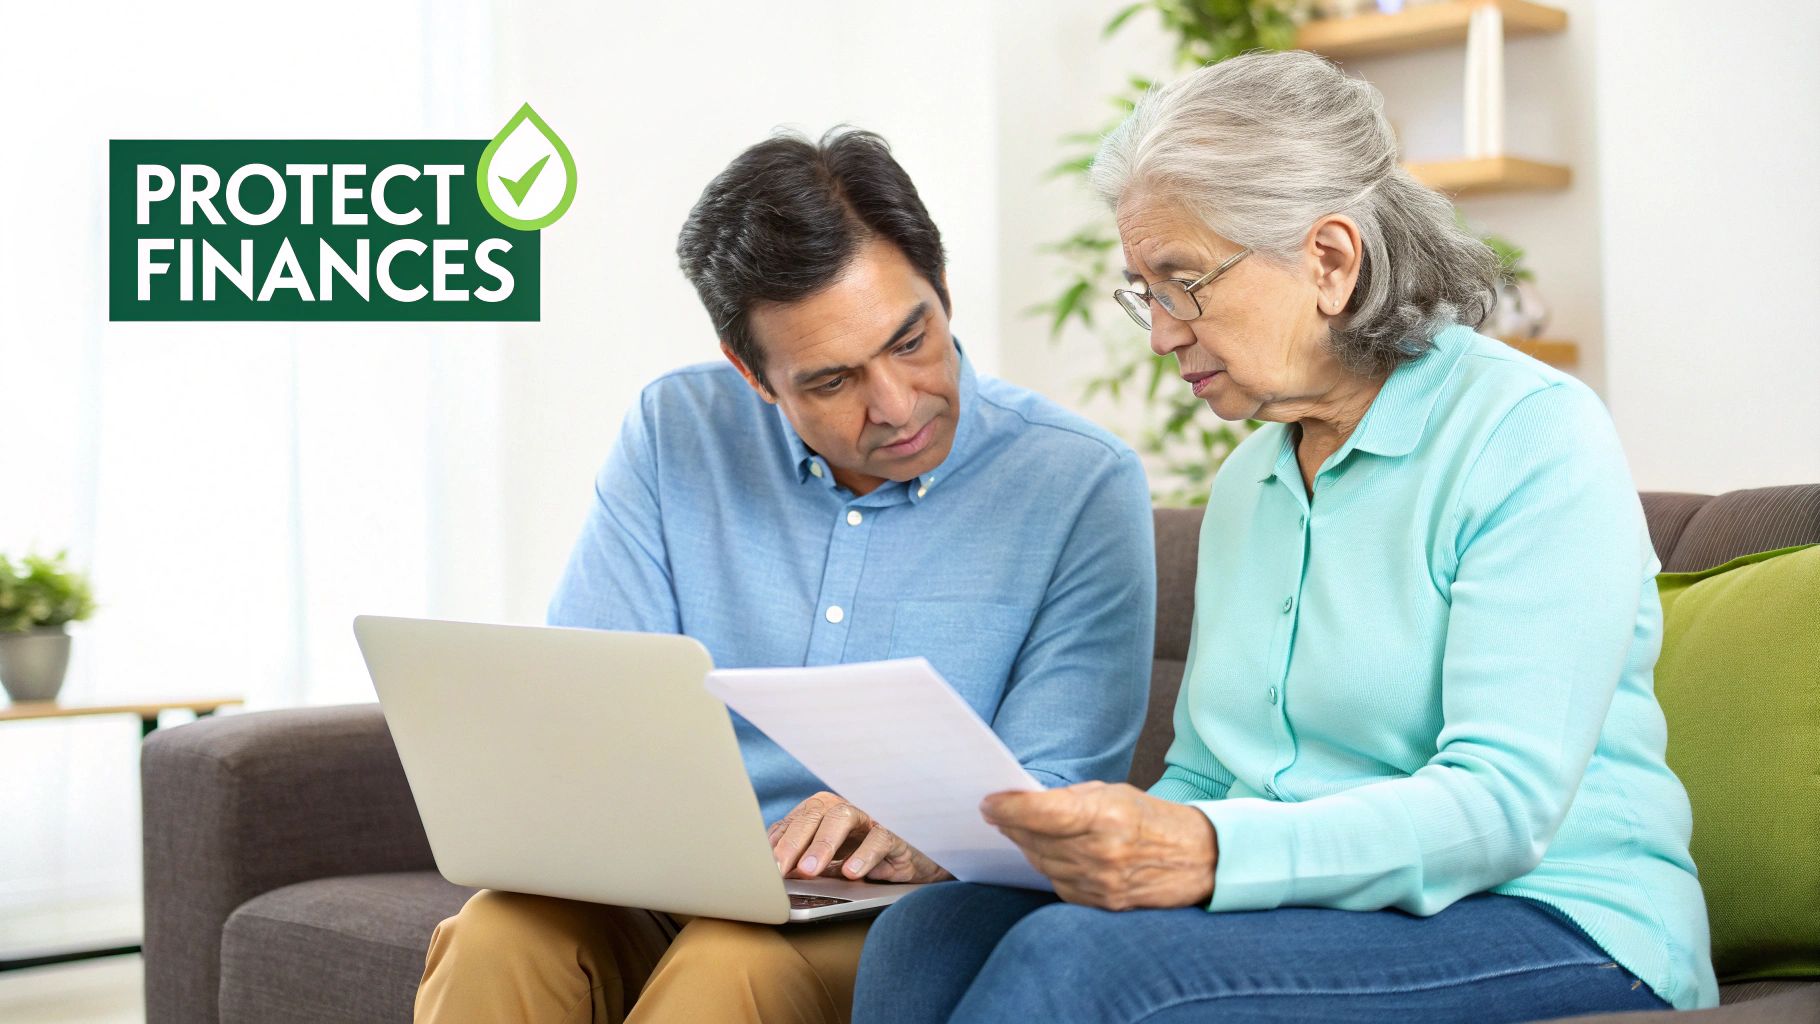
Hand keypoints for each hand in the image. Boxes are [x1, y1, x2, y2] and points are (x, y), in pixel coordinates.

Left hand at [768, 791, 951, 883]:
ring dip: (823, 844)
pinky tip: (851, 873)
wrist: (910, 865)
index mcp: (821, 812)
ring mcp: (869, 818)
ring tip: (809, 870)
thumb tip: (771, 874)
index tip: (762, 868)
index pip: (794, 822)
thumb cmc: (861, 860)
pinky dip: (864, 855)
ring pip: (843, 818)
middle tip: (779, 868)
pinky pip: (879, 839)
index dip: (777, 843)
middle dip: (793, 842)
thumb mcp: (829, 864)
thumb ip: (803, 861)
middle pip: (814, 815)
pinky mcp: (895, 834)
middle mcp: (843, 809)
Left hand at [981, 781, 1217, 909]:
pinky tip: (1051, 852)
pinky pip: (1058, 884)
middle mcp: (1102, 854)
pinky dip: (1050, 867)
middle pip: (1035, 840)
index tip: (988, 803)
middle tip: (996, 812)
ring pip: (1041, 864)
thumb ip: (1070, 799)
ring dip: (1027, 846)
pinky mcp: (1102, 904)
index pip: (1041, 813)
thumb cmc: (1155, 818)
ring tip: (1020, 829)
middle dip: (1011, 825)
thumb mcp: (1116, 793)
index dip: (1008, 808)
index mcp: (1107, 817)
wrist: (1201, 859)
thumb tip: (1023, 803)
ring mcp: (1101, 884)